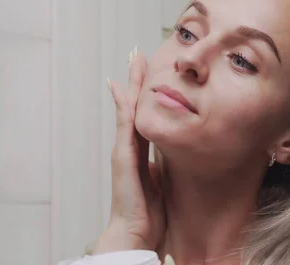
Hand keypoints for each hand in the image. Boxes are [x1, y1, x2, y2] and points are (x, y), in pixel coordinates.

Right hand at [94, 47, 164, 253]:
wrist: (134, 232)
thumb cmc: (148, 215)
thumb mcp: (160, 185)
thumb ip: (160, 170)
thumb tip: (166, 161)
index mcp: (139, 154)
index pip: (143, 117)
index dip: (145, 96)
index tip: (149, 75)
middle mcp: (128, 148)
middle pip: (133, 106)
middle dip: (136, 81)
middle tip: (137, 56)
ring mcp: (123, 149)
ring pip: (128, 108)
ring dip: (131, 83)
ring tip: (133, 60)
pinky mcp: (122, 155)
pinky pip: (125, 123)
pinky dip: (124, 103)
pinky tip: (123, 86)